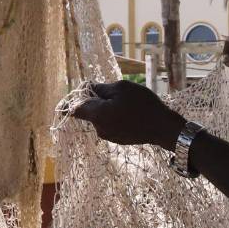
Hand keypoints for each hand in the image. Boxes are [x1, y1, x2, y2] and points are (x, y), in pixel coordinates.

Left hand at [71, 80, 185, 149]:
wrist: (163, 128)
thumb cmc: (143, 104)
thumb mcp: (122, 88)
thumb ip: (101, 88)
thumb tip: (89, 88)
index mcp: (97, 115)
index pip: (73, 110)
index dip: (69, 102)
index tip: (65, 100)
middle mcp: (99, 129)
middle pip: (89, 112)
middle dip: (96, 101)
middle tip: (111, 91)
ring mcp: (109, 136)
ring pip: (101, 118)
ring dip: (107, 109)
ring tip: (127, 102)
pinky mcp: (118, 140)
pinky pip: (110, 125)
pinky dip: (115, 117)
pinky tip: (131, 113)